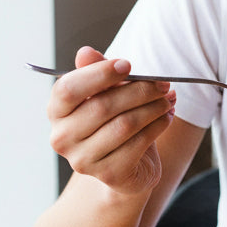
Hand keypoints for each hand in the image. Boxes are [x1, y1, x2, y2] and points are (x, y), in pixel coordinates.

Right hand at [46, 46, 175, 195]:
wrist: (129, 165)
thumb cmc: (115, 120)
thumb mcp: (107, 92)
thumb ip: (97, 72)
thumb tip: (85, 52)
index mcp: (57, 111)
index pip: (68, 89)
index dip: (99, 74)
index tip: (128, 65)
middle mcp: (62, 138)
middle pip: (102, 106)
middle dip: (139, 90)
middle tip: (163, 83)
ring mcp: (83, 160)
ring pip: (124, 124)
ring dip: (153, 107)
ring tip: (169, 99)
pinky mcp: (109, 174)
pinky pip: (138, 143)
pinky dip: (158, 126)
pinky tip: (167, 117)